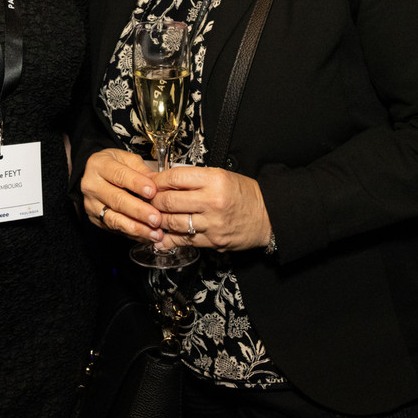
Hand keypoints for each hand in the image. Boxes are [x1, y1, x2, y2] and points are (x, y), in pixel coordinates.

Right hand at [81, 148, 160, 241]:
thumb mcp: (127, 159)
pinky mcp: (95, 219)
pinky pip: (115, 229)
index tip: (153, 191)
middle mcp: (92, 186)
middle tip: (156, 218)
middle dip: (139, 211)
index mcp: (99, 165)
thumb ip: (143, 170)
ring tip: (155, 233)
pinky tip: (147, 236)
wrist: (94, 174)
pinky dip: (133, 234)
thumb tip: (160, 184)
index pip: (119, 175)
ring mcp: (92, 204)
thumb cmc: (114, 165)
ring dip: (137, 228)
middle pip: (117, 200)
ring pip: (114, 219)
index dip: (137, 184)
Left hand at [149, 166, 271, 251]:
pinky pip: (184, 241)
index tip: (151, 183)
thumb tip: (165, 181)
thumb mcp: (222, 176)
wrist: (268, 216)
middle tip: (148, 200)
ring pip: (173, 222)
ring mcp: (212, 224)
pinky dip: (169, 239)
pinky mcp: (213, 241)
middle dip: (153, 201)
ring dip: (159, 220)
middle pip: (169, 201)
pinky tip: (161, 237)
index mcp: (214, 180)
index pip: (175, 178)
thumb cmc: (244, 194)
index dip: (157, 181)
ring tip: (154, 217)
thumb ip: (195, 178)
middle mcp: (212, 201)